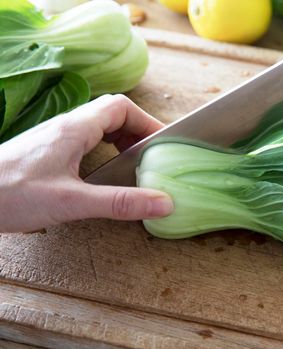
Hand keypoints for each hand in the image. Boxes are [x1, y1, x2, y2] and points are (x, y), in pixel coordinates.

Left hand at [0, 94, 173, 232]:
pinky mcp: (48, 152)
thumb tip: (162, 203)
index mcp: (74, 129)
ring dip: (121, 140)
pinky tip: (104, 172)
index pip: (121, 107)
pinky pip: (85, 141)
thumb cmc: (10, 194)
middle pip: (113, 114)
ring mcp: (55, 138)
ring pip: (98, 126)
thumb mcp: (72, 202)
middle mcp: (66, 127)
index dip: (147, 121)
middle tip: (153, 155)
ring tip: (134, 163)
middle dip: (138, 132)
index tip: (163, 143)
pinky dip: (104, 150)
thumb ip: (119, 202)